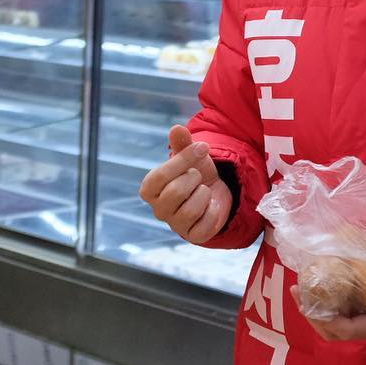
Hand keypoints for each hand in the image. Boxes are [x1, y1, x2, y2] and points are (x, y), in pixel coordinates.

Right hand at [139, 125, 231, 243]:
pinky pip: (205, 225)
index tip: (202, 147)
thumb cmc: (196, 173)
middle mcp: (158, 209)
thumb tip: (176, 128)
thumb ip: (182, 144)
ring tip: (204, 191)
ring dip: (205, 195)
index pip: (160, 175)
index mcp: (150, 189)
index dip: (184, 159)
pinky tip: (212, 205)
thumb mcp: (191, 157)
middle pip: (175, 192)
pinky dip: (214, 211)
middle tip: (198, 177)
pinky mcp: (193, 236)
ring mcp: (175, 224)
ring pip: (190, 210)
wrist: (215, 193)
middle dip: (195, 178)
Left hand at [293, 269, 365, 341]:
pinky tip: (326, 281)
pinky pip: (346, 310)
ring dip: (318, 307)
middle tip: (297, 289)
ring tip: (304, 284)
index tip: (309, 301)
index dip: (323, 319)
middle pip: (334, 330)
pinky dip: (331, 299)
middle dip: (312, 314)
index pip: (345, 330)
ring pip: (338, 321)